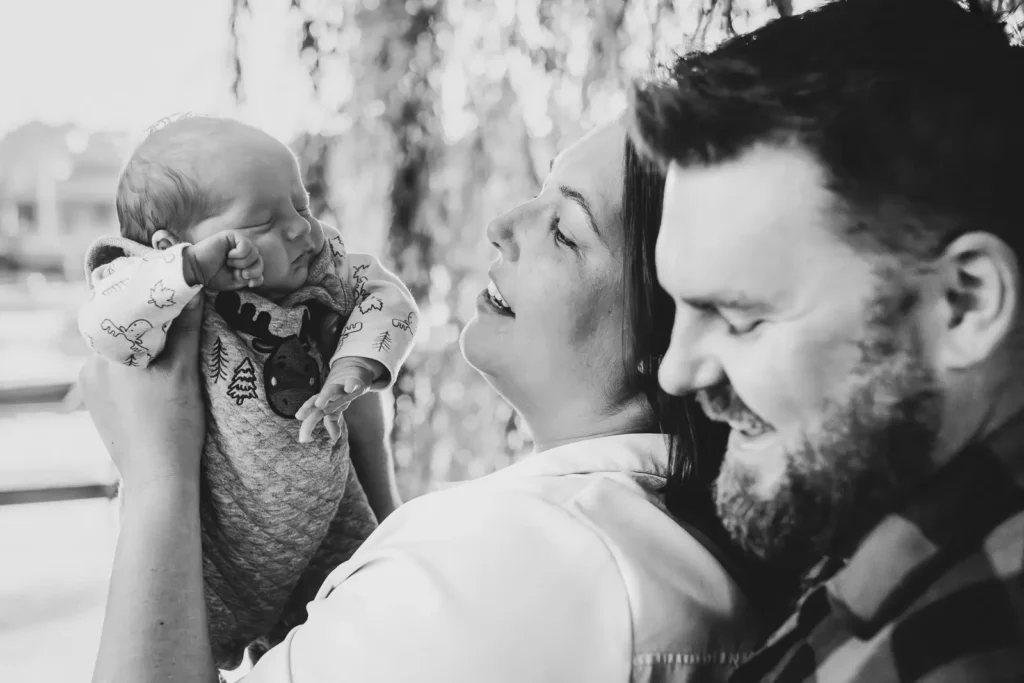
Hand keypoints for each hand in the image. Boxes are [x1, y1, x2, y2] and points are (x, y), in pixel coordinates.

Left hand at [79, 297, 205, 487]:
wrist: (159, 478)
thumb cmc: (173, 424)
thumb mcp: (184, 370)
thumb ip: (186, 328)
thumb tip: (193, 292)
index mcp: (104, 355)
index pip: (124, 311)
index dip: (150, 300)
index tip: (175, 294)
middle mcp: (90, 370)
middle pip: (123, 333)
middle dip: (151, 327)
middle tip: (182, 319)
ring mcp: (93, 392)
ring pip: (123, 356)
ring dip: (147, 351)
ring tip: (175, 353)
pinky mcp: (101, 409)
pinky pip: (120, 378)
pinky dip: (140, 373)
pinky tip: (161, 382)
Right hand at [183, 231, 263, 290]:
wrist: (197, 270)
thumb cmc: (214, 276)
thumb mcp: (235, 282)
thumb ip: (249, 278)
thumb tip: (259, 276)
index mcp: (244, 262)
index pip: (260, 267)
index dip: (258, 276)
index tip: (249, 284)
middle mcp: (243, 251)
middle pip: (260, 260)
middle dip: (253, 271)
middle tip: (240, 273)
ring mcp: (238, 243)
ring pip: (254, 253)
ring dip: (242, 262)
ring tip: (229, 262)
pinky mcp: (232, 236)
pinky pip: (246, 245)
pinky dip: (239, 254)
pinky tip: (229, 255)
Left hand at [295, 357, 383, 443]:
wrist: (354, 370)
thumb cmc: (342, 392)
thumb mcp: (337, 408)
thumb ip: (332, 421)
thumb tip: (334, 437)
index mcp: (325, 403)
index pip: (314, 414)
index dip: (308, 425)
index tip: (303, 440)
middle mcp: (330, 395)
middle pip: (317, 401)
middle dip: (307, 408)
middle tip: (298, 416)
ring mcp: (342, 387)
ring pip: (331, 390)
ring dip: (324, 396)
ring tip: (318, 404)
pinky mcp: (355, 381)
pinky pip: (353, 383)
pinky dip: (350, 385)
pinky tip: (349, 388)